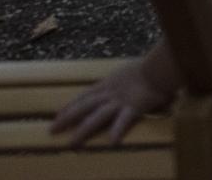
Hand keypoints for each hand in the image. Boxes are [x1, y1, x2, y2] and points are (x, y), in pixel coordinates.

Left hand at [50, 61, 171, 146]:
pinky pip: (124, 120)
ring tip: (72, 143)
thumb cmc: (148, 69)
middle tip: (52, 130)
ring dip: (83, 130)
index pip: (84, 96)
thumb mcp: (127, 73)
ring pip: (97, 117)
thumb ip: (121, 83)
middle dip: (67, 118)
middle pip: (84, 106)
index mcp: (108, 84)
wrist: (159, 67)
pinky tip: (111, 142)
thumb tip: (120, 90)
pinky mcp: (134, 107)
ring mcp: (120, 101)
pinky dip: (117, 130)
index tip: (57, 115)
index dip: (70, 106)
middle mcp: (110, 93)